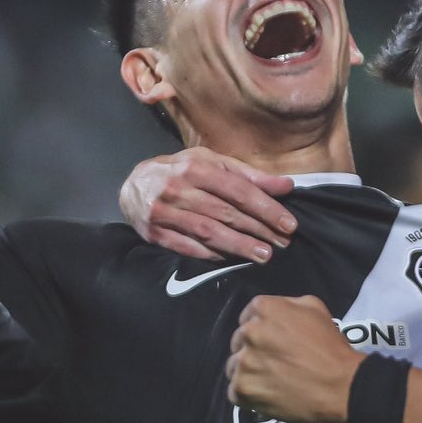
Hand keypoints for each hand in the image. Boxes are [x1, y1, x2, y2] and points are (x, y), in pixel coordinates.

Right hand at [120, 148, 295, 262]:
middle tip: (282, 243)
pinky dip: (211, 255)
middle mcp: (178, 188)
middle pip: (225, 213)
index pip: (238, 189)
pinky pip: (188, 247)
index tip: (288, 223)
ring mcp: (164, 212)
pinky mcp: (154, 233)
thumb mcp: (211, 163)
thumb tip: (286, 185)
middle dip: (258, 229)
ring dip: (239, 246)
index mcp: (195, 167)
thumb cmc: (180, 171)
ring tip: (263, 255)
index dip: (265, 207)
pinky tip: (231, 259)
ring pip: (208, 232)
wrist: (133, 185)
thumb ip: (247, 175)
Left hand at [225, 296, 359, 422]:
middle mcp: (249, 333)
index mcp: (264, 309)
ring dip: (248, 373)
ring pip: (234, 367)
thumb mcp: (315, 309)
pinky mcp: (243, 389)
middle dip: (252, 351)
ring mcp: (243, 362)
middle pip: (239, 342)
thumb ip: (288, 305)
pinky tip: (267, 395)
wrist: (341, 387)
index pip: (248, 316)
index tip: (270, 342)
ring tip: (271, 381)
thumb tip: (275, 314)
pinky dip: (248, 395)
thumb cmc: (331, 348)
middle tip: (273, 363)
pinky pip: (234, 392)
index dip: (259, 329)